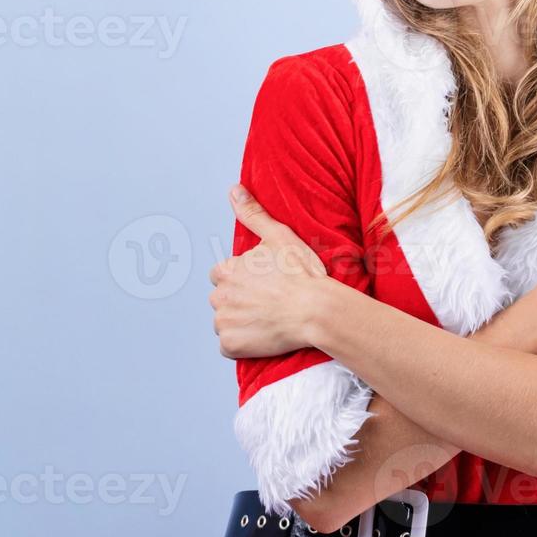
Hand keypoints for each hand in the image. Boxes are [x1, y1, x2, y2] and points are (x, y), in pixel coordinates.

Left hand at [208, 184, 328, 358]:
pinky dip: (242, 344)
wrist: (317, 311)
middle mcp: (219, 295)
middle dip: (239, 301)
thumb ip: (252, 214)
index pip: (222, 274)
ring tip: (268, 320)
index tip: (262, 284)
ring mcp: (224, 322)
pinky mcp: (231, 345)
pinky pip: (229, 346)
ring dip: (240, 322)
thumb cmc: (302, 274)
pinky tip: (263, 337)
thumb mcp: (279, 236)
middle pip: (222, 299)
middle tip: (268, 303)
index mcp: (227, 270)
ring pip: (225, 322)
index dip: (242, 279)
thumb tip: (234, 190)